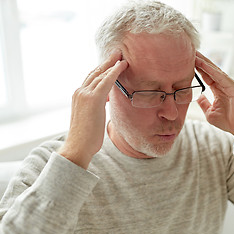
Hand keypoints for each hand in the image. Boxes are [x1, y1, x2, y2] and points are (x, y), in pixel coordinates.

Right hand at [59, 51, 127, 168]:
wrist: (78, 146)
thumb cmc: (86, 136)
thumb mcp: (92, 116)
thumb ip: (97, 106)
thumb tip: (106, 102)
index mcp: (79, 95)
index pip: (92, 78)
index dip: (103, 69)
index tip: (112, 62)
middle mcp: (80, 92)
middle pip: (95, 72)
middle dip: (107, 61)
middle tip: (117, 52)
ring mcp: (84, 94)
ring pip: (100, 74)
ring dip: (112, 63)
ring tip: (122, 56)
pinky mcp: (92, 99)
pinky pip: (105, 81)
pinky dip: (114, 72)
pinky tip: (122, 66)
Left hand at [195, 51, 233, 151]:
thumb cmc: (229, 122)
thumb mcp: (210, 112)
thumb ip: (204, 103)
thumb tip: (197, 96)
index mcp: (219, 89)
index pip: (207, 75)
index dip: (197, 67)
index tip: (187, 60)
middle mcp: (225, 84)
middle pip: (210, 69)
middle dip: (200, 60)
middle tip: (190, 51)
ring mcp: (230, 85)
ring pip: (215, 70)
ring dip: (204, 62)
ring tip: (194, 54)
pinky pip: (221, 77)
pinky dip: (212, 70)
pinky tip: (203, 64)